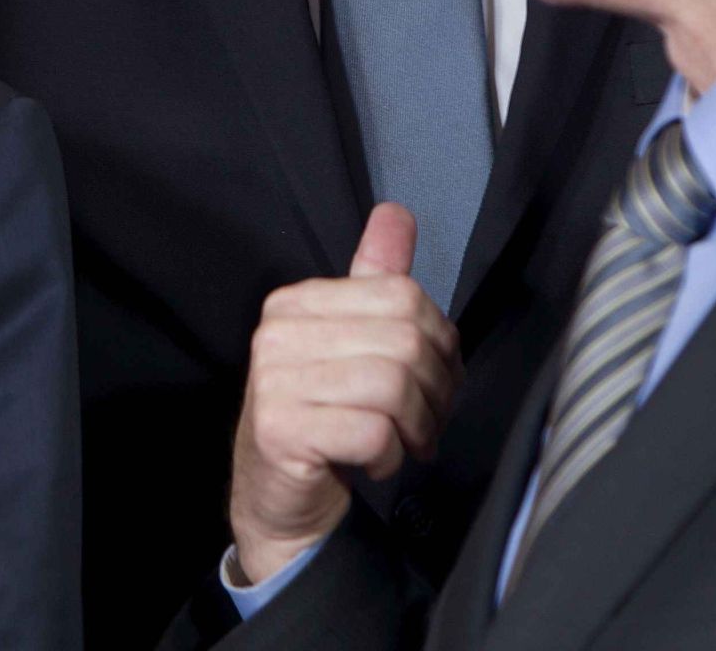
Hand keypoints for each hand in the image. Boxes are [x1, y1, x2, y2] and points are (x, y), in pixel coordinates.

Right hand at [229, 204, 462, 585]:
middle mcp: (279, 332)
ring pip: (393, 386)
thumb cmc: (324, 418)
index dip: (441, 340)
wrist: (278, 501)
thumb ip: (375, 279)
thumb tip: (395, 213)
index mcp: (299, 301)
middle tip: (432, 420)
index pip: (401, 295)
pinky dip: (392, 455)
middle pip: (404, 341)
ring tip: (412, 442)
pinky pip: (372, 432)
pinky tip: (379, 462)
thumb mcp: (353, 342)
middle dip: (436, 388)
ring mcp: (273, 381)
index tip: (440, 378)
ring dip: (418, 425)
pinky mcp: (280, 431)